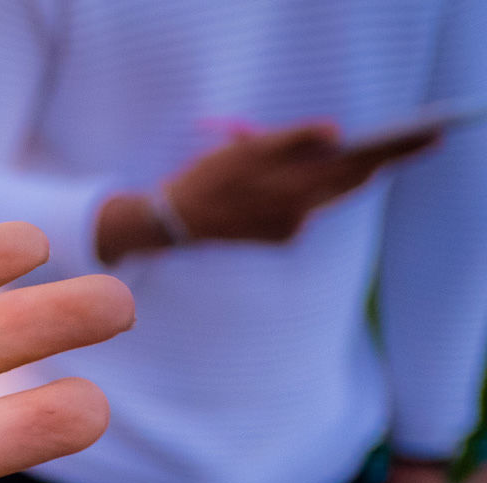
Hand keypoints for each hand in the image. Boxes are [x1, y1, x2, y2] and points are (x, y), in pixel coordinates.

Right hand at [166, 121, 437, 242]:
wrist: (176, 223)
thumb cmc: (209, 178)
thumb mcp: (249, 148)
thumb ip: (295, 138)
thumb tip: (336, 134)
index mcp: (293, 188)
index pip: (355, 166)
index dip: (388, 152)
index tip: (418, 141)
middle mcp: (300, 212)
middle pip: (350, 183)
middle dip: (372, 163)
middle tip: (401, 147)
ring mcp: (293, 228)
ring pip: (330, 196)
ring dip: (340, 177)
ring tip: (360, 160)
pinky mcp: (283, 238)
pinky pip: (309, 210)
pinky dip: (309, 194)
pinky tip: (297, 185)